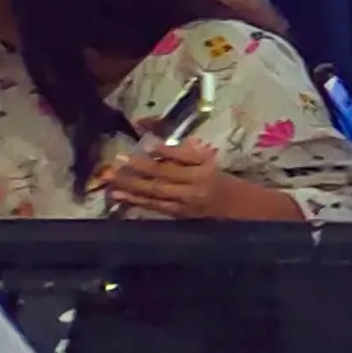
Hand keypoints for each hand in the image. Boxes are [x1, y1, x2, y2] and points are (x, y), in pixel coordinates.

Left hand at [94, 139, 288, 221]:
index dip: (164, 152)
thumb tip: (151, 137)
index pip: (182, 159)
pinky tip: (120, 196)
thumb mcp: (206, 161)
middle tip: (116, 163)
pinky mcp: (178, 216)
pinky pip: (154, 207)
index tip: (146, 143)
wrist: (240, 209)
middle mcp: (195, 187)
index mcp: (205, 169)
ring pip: (156, 193)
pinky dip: (136, 201)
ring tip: (111, 180)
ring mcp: (186, 204)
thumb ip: (180, 151)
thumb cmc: (218, 180)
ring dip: (131, 187)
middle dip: (138, 170)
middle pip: (164, 177)